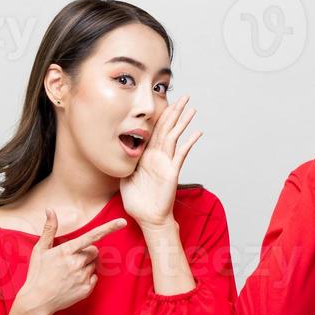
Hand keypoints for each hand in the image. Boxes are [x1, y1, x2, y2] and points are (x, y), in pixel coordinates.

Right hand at [14, 209, 126, 314]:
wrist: (37, 301)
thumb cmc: (37, 274)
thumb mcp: (40, 250)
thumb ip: (49, 229)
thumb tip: (50, 209)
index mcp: (66, 251)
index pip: (91, 236)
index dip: (108, 228)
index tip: (122, 222)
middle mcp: (76, 263)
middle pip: (94, 251)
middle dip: (86, 253)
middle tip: (71, 260)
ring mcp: (82, 277)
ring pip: (94, 264)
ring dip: (86, 265)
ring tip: (69, 273)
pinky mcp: (86, 289)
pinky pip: (94, 277)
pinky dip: (87, 278)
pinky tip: (72, 281)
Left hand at [121, 96, 199, 229]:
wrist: (147, 218)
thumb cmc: (137, 202)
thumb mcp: (124, 177)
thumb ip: (124, 163)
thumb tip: (117, 150)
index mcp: (146, 155)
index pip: (154, 130)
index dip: (159, 115)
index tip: (164, 101)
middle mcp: (158, 156)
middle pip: (166, 128)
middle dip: (174, 111)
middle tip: (183, 96)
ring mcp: (166, 163)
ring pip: (175, 136)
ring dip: (183, 121)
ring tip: (192, 107)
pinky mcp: (172, 171)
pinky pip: (181, 154)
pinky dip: (189, 142)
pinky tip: (197, 132)